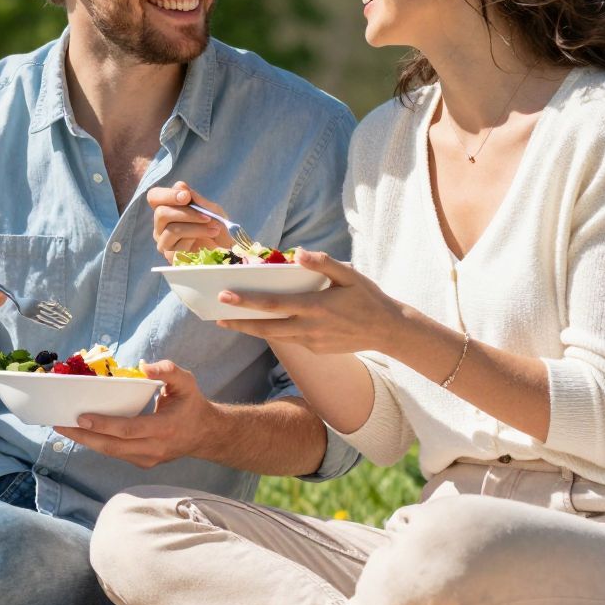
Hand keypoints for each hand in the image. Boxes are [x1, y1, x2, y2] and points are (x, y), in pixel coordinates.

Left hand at [55, 361, 219, 468]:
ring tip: (64, 428)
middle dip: (84, 436)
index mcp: (164, 427)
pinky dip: (97, 443)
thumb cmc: (192, 404)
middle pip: (112, 446)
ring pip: (111, 452)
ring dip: (86, 441)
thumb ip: (168, 371)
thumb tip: (144, 366)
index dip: (104, 425)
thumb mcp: (186, 382)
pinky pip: (116, 453)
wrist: (205, 435)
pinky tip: (82, 433)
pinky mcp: (143, 462)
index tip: (82, 416)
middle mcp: (154, 448)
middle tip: (59, 424)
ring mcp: (148, 459)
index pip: (128, 430)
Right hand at [148, 181, 234, 259]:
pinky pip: (179, 244)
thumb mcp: (211, 210)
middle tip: (206, 216)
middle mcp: (161, 226)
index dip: (167, 194)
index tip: (186, 196)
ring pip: (172, 229)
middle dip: (187, 213)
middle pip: (161, 213)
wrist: (226, 249)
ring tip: (214, 228)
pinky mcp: (171, 256)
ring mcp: (164, 242)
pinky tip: (208, 239)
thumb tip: (180, 186)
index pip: (154, 197)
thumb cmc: (216, 227)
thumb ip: (196, 199)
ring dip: (196, 227)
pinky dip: (197, 238)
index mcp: (167, 209)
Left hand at [215, 250, 410, 354]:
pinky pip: (290, 340)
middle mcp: (310, 328)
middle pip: (266, 327)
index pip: (274, 304)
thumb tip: (299, 254)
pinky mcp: (316, 350)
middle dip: (239, 322)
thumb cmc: (368, 297)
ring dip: (252, 330)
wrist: (387, 330)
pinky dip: (274, 333)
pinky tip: (262, 325)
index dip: (247, 301)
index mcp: (315, 307)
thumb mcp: (350, 274)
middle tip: (217, 316)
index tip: (225, 296)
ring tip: (230, 322)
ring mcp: (312, 342)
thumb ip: (324, 263)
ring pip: (275, 337)